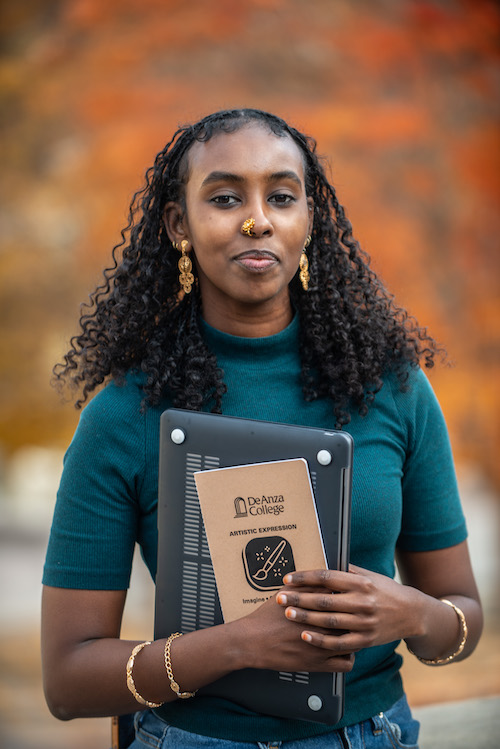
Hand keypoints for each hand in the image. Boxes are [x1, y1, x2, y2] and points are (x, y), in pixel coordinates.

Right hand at [232, 589, 354, 673]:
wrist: (253, 640)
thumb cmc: (267, 617)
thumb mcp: (285, 594)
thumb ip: (306, 586)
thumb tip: (322, 579)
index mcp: (315, 606)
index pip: (343, 600)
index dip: (349, 599)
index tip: (350, 598)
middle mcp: (322, 626)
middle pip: (351, 620)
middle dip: (355, 617)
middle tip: (355, 615)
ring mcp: (322, 646)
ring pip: (353, 642)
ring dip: (354, 637)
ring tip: (352, 633)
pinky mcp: (318, 664)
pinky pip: (345, 664)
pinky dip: (348, 658)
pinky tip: (344, 652)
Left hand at [276, 565, 421, 652]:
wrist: (411, 613)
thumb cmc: (385, 590)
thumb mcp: (368, 575)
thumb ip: (345, 570)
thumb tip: (322, 558)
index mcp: (360, 582)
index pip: (326, 577)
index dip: (305, 578)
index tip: (288, 578)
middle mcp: (362, 602)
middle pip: (323, 600)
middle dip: (298, 599)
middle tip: (280, 597)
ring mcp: (364, 622)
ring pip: (328, 621)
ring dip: (305, 618)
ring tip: (287, 614)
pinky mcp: (365, 640)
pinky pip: (339, 643)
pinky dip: (321, 640)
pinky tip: (305, 636)